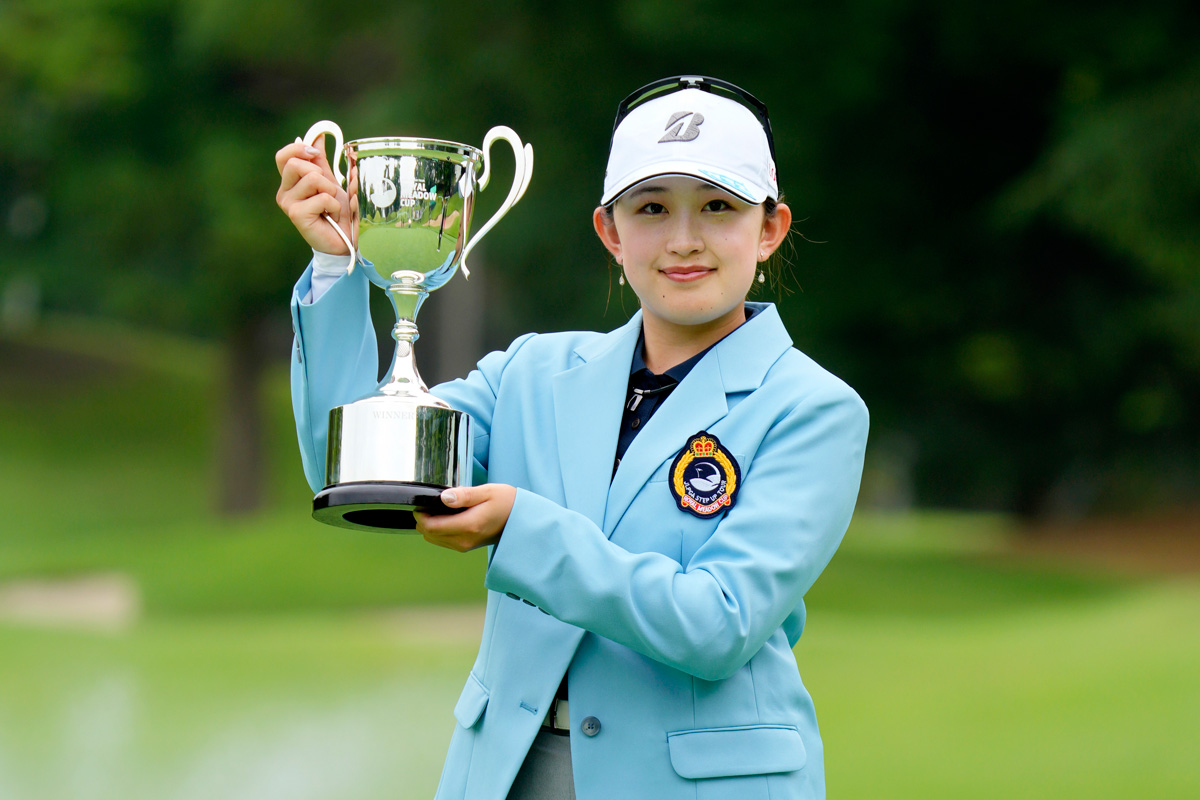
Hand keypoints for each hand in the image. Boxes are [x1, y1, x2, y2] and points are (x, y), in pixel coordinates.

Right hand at [274, 134, 351, 254]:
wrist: (344, 239)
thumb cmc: (337, 212)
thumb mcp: (330, 182)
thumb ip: (322, 161)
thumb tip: (317, 136)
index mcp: (290, 182)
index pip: (283, 156)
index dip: (299, 149)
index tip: (316, 154)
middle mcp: (285, 192)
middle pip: (295, 164)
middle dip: (320, 173)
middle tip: (328, 191)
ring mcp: (288, 204)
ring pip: (312, 178)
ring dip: (331, 190)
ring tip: (332, 205)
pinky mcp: (296, 215)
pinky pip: (322, 197)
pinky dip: (334, 205)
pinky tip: (332, 215)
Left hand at [414, 484, 516, 552]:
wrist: (521, 519)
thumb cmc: (507, 502)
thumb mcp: (487, 491)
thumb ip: (464, 495)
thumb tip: (444, 498)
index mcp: (469, 526)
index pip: (432, 527)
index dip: (421, 515)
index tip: (421, 503)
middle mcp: (465, 540)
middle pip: (429, 535)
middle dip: (424, 520)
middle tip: (429, 504)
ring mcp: (465, 546)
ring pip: (434, 539)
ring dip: (431, 526)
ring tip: (439, 509)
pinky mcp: (466, 546)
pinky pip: (443, 541)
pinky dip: (440, 530)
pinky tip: (448, 517)